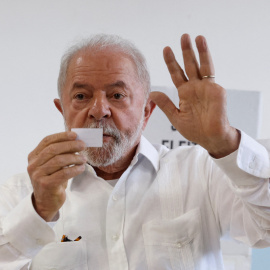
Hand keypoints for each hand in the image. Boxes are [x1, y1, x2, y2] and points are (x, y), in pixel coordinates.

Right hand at [27, 132, 86, 220]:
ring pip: (59, 161)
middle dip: (70, 145)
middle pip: (53, 149)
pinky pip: (63, 173)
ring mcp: (37, 175)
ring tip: (84, 158)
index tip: (75, 135)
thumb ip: (61, 153)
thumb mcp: (54, 165)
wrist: (46, 202)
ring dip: (74, 158)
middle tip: (83, 145)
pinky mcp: (45, 185)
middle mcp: (33, 165)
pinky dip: (75, 169)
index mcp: (34, 156)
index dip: (61, 136)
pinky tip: (81, 168)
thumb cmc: (53, 179)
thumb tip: (77, 141)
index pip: (47, 141)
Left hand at [150, 34, 239, 157]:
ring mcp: (207, 88)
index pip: (177, 74)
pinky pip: (211, 76)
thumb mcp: (175, 116)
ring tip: (197, 37)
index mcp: (185, 93)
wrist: (209, 138)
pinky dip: (208, 62)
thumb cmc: (194, 129)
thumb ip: (165, 104)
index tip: (166, 49)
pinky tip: (203, 52)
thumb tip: (152, 92)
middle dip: (186, 51)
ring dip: (200, 51)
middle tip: (183, 36)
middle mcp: (196, 88)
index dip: (172, 62)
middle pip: (190, 65)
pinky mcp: (216, 91)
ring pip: (203, 66)